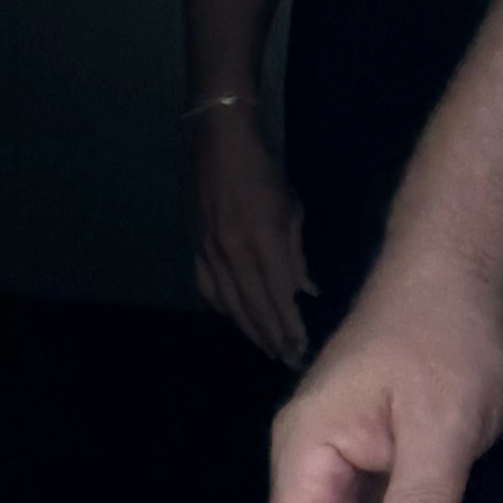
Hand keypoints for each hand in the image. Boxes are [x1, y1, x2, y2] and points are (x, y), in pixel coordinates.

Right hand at [189, 114, 311, 365]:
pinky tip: (234, 318)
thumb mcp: (290, 208)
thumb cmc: (262, 170)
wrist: (216, 142)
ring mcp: (209, 252)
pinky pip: (207, 288)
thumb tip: (307, 291)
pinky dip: (222, 308)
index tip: (303, 349)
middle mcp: (232, 252)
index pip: (279, 295)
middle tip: (289, 361)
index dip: (290, 326)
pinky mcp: (195, 247)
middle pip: (254, 307)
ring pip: (229, 304)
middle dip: (273, 337)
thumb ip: (296, 253)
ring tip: (267, 348)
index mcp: (260, 240)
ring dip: (250, 329)